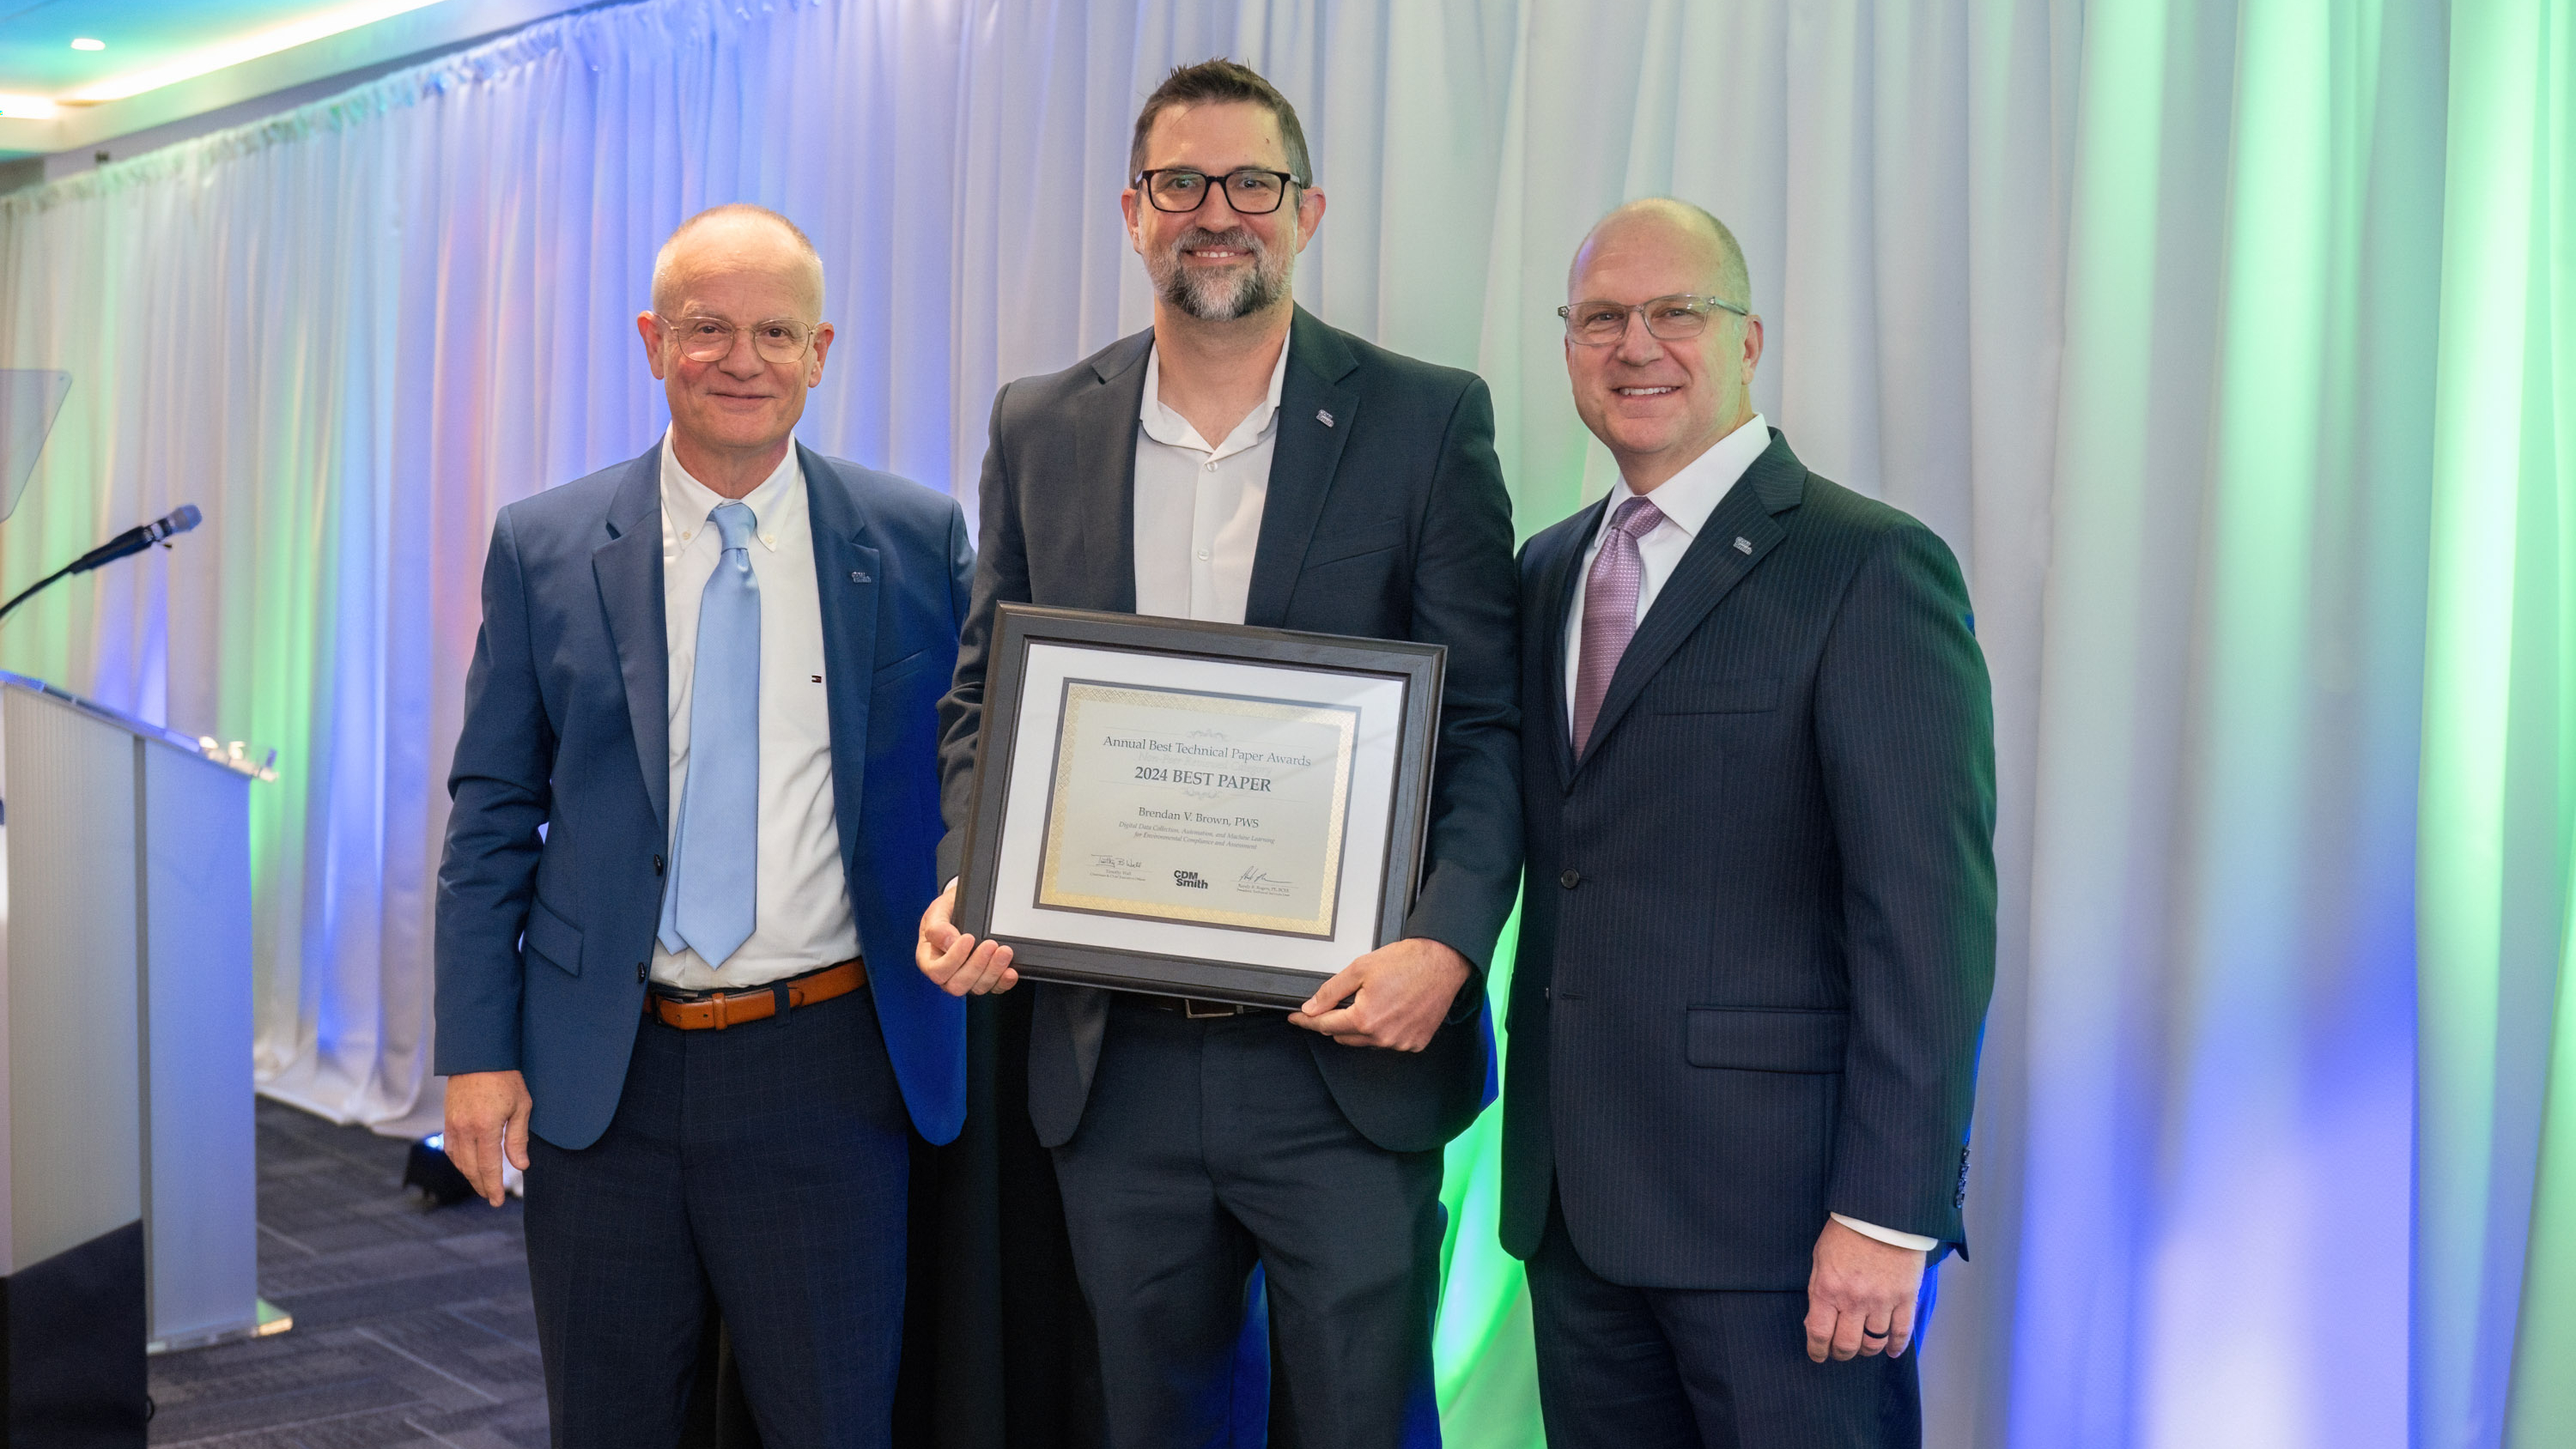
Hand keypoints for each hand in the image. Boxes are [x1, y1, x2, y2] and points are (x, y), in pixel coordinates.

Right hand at [443, 1070, 532, 1207]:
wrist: (478, 1056)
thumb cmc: (505, 1078)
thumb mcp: (521, 1106)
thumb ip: (518, 1139)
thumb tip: (521, 1165)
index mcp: (485, 1127)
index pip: (489, 1166)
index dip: (493, 1186)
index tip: (498, 1201)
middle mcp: (465, 1129)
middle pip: (471, 1168)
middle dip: (482, 1186)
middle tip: (492, 1199)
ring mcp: (453, 1125)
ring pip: (458, 1161)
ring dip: (470, 1176)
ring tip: (483, 1186)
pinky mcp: (447, 1120)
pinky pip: (451, 1148)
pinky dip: (459, 1162)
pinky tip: (468, 1167)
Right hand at [917, 878, 1017, 995]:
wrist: (963, 909)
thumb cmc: (947, 912)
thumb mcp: (937, 912)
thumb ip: (938, 927)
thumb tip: (950, 942)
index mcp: (929, 960)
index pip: (937, 972)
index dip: (954, 959)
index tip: (969, 938)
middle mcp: (947, 974)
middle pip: (957, 985)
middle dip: (977, 966)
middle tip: (991, 945)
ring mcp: (966, 979)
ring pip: (978, 988)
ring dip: (993, 972)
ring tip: (1005, 951)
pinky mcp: (984, 979)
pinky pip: (994, 988)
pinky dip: (1004, 981)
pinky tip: (1011, 971)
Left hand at [1286, 937, 1469, 1051]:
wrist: (1442, 963)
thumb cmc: (1406, 962)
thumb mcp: (1359, 969)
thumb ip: (1331, 991)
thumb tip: (1311, 1008)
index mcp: (1365, 1018)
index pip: (1325, 1025)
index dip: (1307, 1021)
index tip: (1297, 1019)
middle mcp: (1382, 1036)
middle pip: (1343, 1036)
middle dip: (1336, 1021)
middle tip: (1342, 1000)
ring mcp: (1400, 1042)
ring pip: (1366, 1041)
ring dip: (1361, 1026)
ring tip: (1375, 1000)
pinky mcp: (1415, 1043)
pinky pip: (1389, 1042)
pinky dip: (1384, 1030)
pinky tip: (1391, 1011)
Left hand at [1804, 1217, 1927, 1361]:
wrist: (1881, 1213)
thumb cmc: (1846, 1233)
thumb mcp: (1820, 1260)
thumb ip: (1818, 1293)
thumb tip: (1815, 1324)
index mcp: (1828, 1289)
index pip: (1820, 1334)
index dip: (1818, 1350)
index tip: (1818, 1355)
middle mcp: (1854, 1300)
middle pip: (1847, 1345)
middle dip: (1841, 1353)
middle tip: (1841, 1352)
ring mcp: (1882, 1301)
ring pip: (1874, 1343)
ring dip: (1867, 1350)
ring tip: (1864, 1347)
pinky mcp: (1906, 1297)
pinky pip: (1902, 1332)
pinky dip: (1897, 1346)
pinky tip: (1892, 1351)